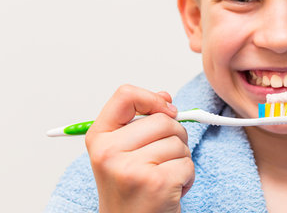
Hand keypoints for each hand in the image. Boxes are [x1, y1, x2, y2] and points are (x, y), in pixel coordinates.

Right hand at [85, 84, 194, 212]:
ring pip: (178, 142)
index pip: (125, 95)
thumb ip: (141, 122)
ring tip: (162, 177)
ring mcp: (131, 168)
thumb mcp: (124, 152)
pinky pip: (187, 163)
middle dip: (174, 137)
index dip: (151, 98)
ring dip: (180, 160)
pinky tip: (170, 190)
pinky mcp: (156, 182)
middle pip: (162, 119)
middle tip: (161, 160)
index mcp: (99, 138)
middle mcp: (109, 152)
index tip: (165, 110)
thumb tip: (165, 98)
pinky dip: (187, 177)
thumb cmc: (131, 190)